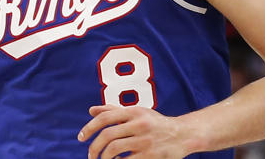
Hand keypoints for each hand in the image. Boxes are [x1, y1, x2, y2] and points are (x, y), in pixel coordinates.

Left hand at [78, 104, 192, 158]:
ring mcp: (145, 141)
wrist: (183, 135)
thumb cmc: (156, 123)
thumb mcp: (137, 112)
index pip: (105, 117)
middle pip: (107, 135)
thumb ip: (114, 110)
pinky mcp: (151, 156)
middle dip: (94, 147)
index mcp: (134, 111)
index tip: (80, 137)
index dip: (89, 127)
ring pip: (114, 150)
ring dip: (103, 158)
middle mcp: (139, 124)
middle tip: (90, 155)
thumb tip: (91, 110)